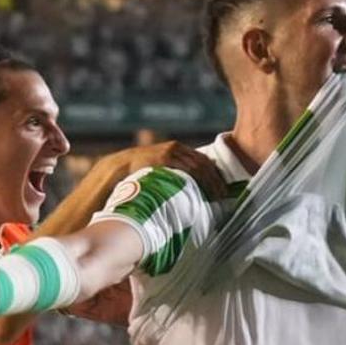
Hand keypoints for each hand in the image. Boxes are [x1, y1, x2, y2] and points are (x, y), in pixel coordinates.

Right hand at [97, 141, 227, 199]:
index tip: (222, 188)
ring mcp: (171, 151)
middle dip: (216, 179)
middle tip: (224, 194)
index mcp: (178, 149)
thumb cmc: (141, 171)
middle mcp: (177, 148)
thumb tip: (188, 188)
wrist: (121, 166)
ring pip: (199, 166)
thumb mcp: (161, 168)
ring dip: (211, 181)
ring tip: (217, 196)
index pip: (203, 160)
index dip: (215, 174)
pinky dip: (198, 180)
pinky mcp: (165, 157)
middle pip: (205, 163)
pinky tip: (203, 190)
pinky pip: (188, 169)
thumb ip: (174, 173)